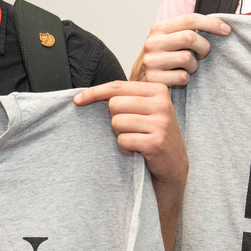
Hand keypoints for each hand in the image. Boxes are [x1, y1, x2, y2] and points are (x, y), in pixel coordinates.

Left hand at [75, 81, 186, 250]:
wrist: (173, 163)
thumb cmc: (152, 132)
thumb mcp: (144, 108)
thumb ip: (123, 97)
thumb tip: (84, 95)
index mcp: (157, 90)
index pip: (117, 86)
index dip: (94, 92)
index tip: (78, 99)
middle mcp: (162, 104)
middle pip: (114, 104)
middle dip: (114, 118)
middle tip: (129, 128)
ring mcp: (160, 123)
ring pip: (117, 122)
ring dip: (120, 133)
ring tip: (135, 137)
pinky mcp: (155, 143)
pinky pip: (123, 140)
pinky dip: (125, 146)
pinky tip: (138, 148)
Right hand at [131, 13, 230, 85]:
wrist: (138, 81)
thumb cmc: (161, 58)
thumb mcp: (168, 39)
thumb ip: (186, 30)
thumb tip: (222, 25)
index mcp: (158, 28)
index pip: (189, 19)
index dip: (211, 23)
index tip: (226, 30)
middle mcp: (152, 43)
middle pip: (190, 37)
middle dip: (204, 47)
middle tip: (203, 54)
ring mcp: (151, 61)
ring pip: (187, 59)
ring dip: (194, 66)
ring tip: (187, 67)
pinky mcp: (154, 79)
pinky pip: (182, 77)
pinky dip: (186, 79)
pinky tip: (178, 77)